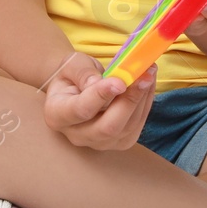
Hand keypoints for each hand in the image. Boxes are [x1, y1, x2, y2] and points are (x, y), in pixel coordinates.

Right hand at [42, 51, 156, 150]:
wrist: (76, 87)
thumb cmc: (71, 74)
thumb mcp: (71, 64)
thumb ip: (83, 72)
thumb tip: (100, 83)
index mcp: (57, 114)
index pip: (81, 109)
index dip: (101, 96)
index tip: (120, 81)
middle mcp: (76, 135)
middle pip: (107, 127)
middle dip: (129, 101)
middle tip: (143, 76)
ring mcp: (99, 143)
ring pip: (126, 128)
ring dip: (141, 100)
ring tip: (149, 73)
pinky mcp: (118, 143)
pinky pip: (136, 127)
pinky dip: (146, 104)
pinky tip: (149, 84)